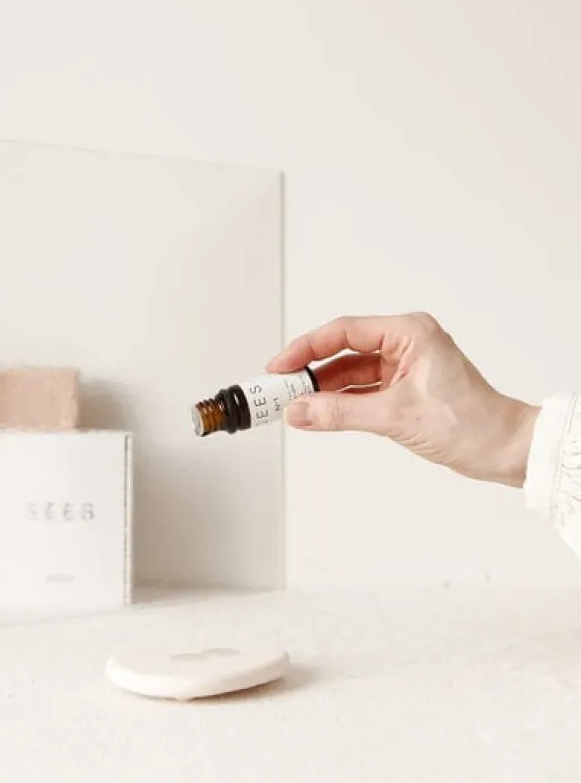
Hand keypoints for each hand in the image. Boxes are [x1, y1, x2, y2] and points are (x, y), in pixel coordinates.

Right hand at [267, 313, 538, 486]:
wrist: (505, 450)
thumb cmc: (470, 423)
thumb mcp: (395, 417)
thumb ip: (340, 414)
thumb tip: (298, 412)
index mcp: (409, 332)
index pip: (344, 332)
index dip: (305, 349)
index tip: (278, 366)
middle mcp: (406, 342)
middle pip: (343, 351)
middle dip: (310, 371)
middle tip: (278, 388)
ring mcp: (405, 366)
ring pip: (351, 373)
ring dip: (323, 390)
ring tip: (292, 404)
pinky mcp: (405, 389)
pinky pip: (362, 391)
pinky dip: (340, 402)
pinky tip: (318, 413)